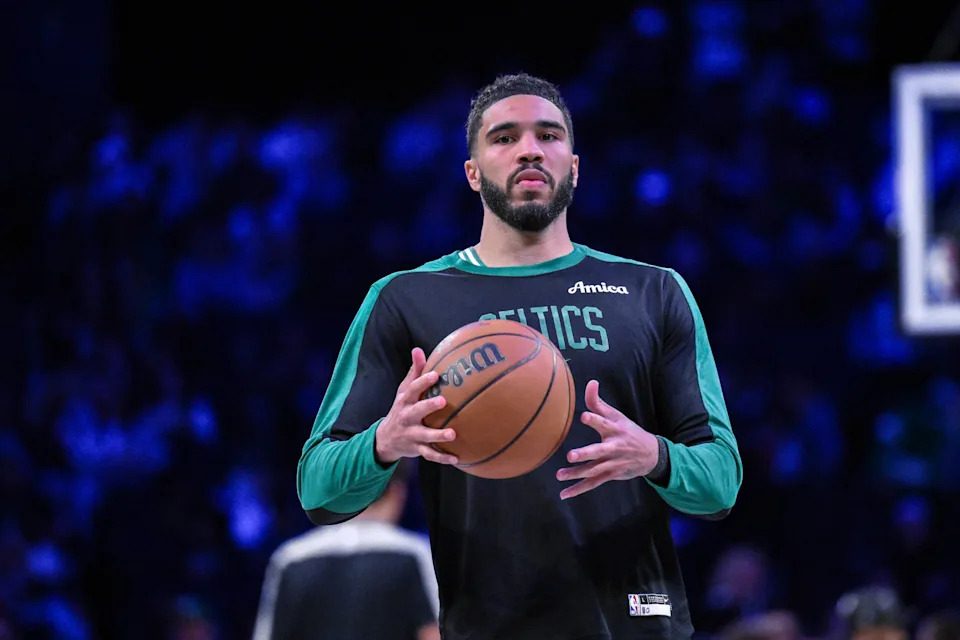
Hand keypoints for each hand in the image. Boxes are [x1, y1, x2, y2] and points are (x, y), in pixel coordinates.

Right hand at [375, 347, 458, 465]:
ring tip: (453, 434)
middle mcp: (407, 417)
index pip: (412, 389)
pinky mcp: (416, 449)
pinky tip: (456, 458)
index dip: (423, 382)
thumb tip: (418, 349)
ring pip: (424, 435)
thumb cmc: (401, 408)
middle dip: (428, 406)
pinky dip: (442, 457)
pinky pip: (430, 454)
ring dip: (438, 435)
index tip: (436, 375)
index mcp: (405, 401)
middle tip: (443, 401)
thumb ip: (414, 372)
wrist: (386, 439)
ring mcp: (411, 434)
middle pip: (416, 411)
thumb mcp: (404, 391)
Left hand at [557, 380, 659, 499]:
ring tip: (559, 475)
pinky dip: (579, 489)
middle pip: (599, 451)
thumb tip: (591, 382)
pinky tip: (564, 494)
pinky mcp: (610, 475)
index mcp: (615, 429)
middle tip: (571, 455)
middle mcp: (614, 447)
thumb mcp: (616, 415)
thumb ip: (598, 401)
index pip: (604, 423)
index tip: (585, 416)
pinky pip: (593, 483)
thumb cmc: (628, 431)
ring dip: (577, 474)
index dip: (595, 419)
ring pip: (594, 470)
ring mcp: (612, 463)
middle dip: (586, 454)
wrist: (651, 455)